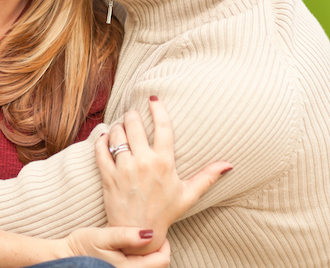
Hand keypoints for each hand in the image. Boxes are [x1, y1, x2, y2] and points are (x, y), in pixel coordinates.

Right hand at [63, 226, 170, 267]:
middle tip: (145, 235)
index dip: (163, 243)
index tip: (151, 231)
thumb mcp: (103, 237)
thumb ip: (126, 236)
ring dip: (150, 256)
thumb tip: (150, 233)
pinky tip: (131, 252)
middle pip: (159, 266)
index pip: (162, 260)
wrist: (66, 258)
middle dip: (157, 250)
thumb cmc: (82, 247)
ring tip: (138, 242)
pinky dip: (142, 261)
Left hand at [95, 97, 231, 253]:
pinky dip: (101, 139)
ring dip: (117, 126)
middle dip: (132, 115)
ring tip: (120, 128)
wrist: (139, 232)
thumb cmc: (165, 212)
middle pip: (134, 124)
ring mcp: (124, 169)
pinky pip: (100, 149)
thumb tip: (229, 165)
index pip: (163, 127)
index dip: (158, 108)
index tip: (153, 98)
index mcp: (164, 163)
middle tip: (133, 115)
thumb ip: (207, 177)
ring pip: (116, 134)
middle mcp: (144, 163)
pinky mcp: (108, 176)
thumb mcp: (188, 194)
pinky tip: (105, 137)